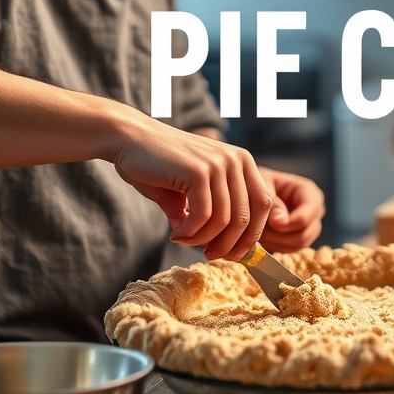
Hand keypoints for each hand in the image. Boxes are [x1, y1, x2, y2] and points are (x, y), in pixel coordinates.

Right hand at [110, 115, 272, 261]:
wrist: (129, 138)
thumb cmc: (159, 165)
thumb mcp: (194, 190)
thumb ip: (212, 214)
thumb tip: (223, 249)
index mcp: (242, 161)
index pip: (263, 205)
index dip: (252, 235)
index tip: (232, 253)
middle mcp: (236, 159)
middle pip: (247, 218)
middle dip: (228, 245)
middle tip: (208, 255)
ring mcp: (218, 163)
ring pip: (224, 221)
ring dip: (202, 240)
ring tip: (183, 239)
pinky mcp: (198, 171)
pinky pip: (203, 216)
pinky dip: (190, 233)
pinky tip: (175, 233)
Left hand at [257, 166, 324, 253]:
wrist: (255, 191)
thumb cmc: (259, 183)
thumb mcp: (263, 185)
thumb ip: (273, 203)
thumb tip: (280, 222)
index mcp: (309, 192)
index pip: (307, 215)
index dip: (290, 224)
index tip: (272, 224)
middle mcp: (315, 210)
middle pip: (305, 234)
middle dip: (281, 236)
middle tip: (261, 230)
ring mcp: (310, 225)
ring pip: (299, 245)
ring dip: (277, 242)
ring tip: (260, 232)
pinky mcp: (302, 237)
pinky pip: (292, 250)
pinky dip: (277, 247)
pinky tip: (265, 237)